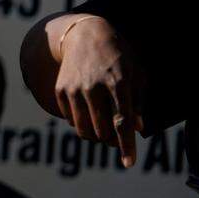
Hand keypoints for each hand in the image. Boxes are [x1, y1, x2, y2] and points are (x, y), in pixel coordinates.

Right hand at [54, 15, 143, 166]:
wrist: (85, 34)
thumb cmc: (118, 56)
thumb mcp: (136, 74)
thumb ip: (138, 102)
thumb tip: (136, 128)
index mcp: (118, 83)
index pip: (122, 121)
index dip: (126, 145)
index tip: (129, 163)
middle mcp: (94, 86)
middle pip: (102, 130)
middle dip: (111, 140)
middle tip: (115, 137)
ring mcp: (75, 88)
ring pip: (83, 129)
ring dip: (94, 136)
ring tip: (102, 130)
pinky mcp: (61, 89)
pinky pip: (70, 119)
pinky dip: (80, 123)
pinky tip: (88, 113)